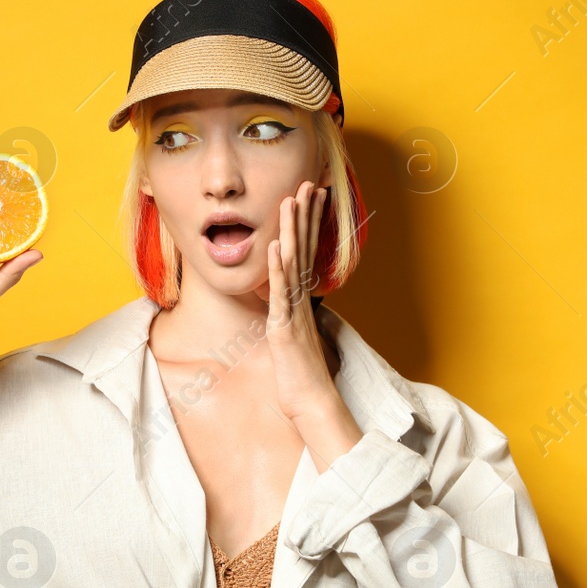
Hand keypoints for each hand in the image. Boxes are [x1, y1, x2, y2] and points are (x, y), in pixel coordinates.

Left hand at [263, 180, 338, 421]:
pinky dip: (277, 269)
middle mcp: (301, 301)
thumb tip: (289, 303)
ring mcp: (294, 312)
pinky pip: (281, 293)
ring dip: (291, 231)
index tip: (311, 198)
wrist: (311, 402)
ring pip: (292, 264)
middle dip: (305, 216)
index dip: (308, 225)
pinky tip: (275, 246)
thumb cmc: (302, 375)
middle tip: (309, 184)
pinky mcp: (285, 327)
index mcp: (301, 301)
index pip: (306, 254)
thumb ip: (292, 316)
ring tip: (291, 201)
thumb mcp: (294, 338)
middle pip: (303, 250)